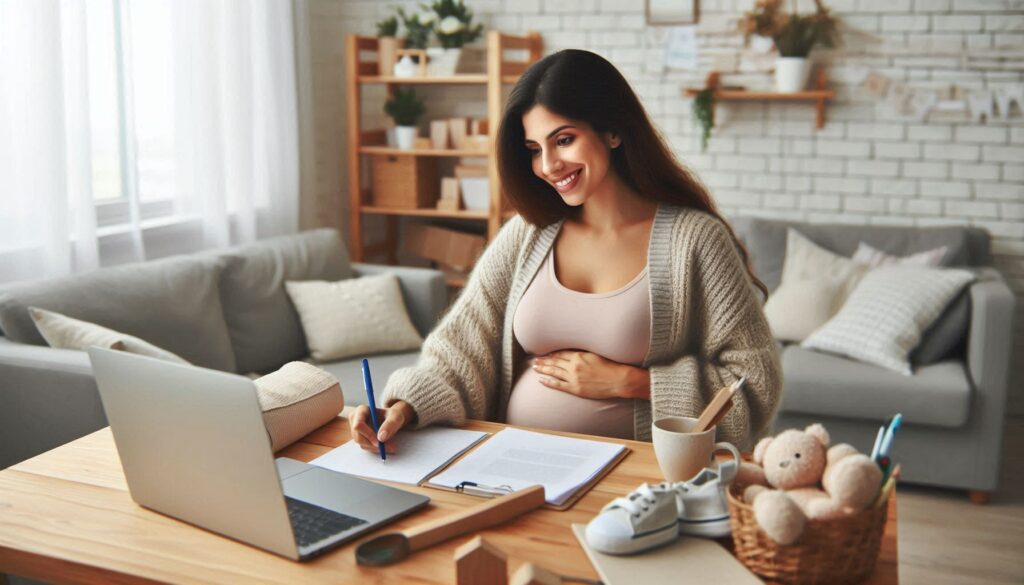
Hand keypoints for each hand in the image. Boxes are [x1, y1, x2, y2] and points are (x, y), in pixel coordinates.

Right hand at [348, 400, 415, 453]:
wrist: (392, 419)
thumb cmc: (393, 415)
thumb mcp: (396, 416)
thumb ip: (390, 424)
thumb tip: (381, 437)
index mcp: (362, 410)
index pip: (358, 425)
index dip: (368, 435)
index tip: (380, 442)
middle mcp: (355, 420)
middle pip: (358, 437)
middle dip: (373, 444)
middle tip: (388, 448)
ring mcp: (356, 430)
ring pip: (362, 444)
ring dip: (375, 448)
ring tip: (390, 447)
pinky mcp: (360, 438)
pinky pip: (365, 447)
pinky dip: (375, 449)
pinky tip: (385, 446)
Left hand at [533, 350, 649, 399]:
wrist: (618, 380)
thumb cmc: (610, 366)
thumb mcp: (595, 354)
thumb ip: (582, 353)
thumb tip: (573, 351)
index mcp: (579, 356)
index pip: (560, 354)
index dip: (551, 354)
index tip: (544, 354)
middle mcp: (574, 366)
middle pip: (554, 362)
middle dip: (543, 361)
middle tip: (534, 360)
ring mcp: (574, 378)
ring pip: (554, 372)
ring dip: (543, 370)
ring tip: (535, 368)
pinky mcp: (576, 389)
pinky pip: (559, 385)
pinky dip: (549, 382)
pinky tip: (541, 380)